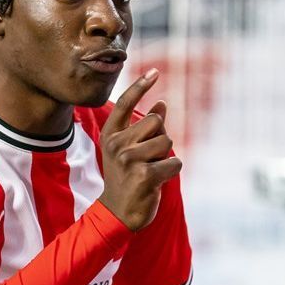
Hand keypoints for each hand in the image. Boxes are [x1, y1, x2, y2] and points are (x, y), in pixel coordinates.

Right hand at [98, 68, 181, 231]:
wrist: (118, 213)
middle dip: (160, 137)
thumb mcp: (130, 149)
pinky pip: (174, 162)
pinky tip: (157, 182)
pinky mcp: (144, 175)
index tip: (155, 72)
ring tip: (151, 170)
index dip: (140, 86)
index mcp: (110, 135)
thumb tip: (162, 104)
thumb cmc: (127, 177)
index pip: (124, 103)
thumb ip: (144, 127)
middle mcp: (116, 144)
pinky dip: (172, 171)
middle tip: (149, 157)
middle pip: (155, 122)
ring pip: (166, 142)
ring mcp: (129, 159)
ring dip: (166, 156)